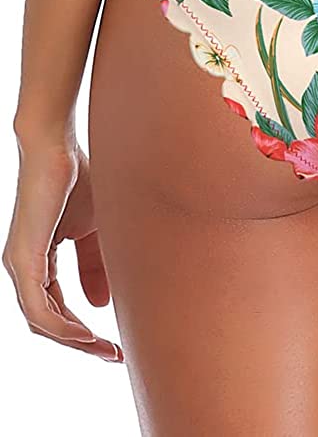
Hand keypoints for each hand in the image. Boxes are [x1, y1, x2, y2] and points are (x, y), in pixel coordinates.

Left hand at [3, 138, 122, 360]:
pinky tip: (85, 334)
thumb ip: (95, 267)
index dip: (83, 331)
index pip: (56, 310)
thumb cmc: (77, 179)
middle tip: (112, 355)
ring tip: (103, 348)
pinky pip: (39, 309)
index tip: (114, 344)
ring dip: (74, 341)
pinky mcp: (22, 260)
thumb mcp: (94, 230)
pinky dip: (63, 326)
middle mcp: (22, 270)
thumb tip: (100, 307)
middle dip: (81, 344)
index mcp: (37, 262)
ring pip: (41, 323)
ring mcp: (19, 266)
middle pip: (47, 324)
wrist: (58, 145)